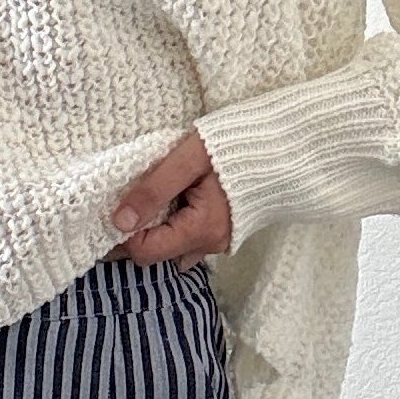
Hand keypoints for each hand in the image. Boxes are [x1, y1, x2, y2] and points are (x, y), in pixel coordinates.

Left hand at [108, 131, 230, 266]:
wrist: (280, 145)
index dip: (125, 232)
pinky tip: (178, 202)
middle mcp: (210, 245)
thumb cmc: (234, 146)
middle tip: (135, 199)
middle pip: (157, 254)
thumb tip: (119, 221)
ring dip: (157, 229)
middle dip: (139, 231)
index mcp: (201, 230)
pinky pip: (189, 240)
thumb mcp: (187, 160)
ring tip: (157, 199)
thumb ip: (153, 190)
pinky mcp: (223, 233)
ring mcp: (219, 242)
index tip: (121, 204)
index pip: (145, 252)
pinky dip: (175, 226)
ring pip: (172, 248)